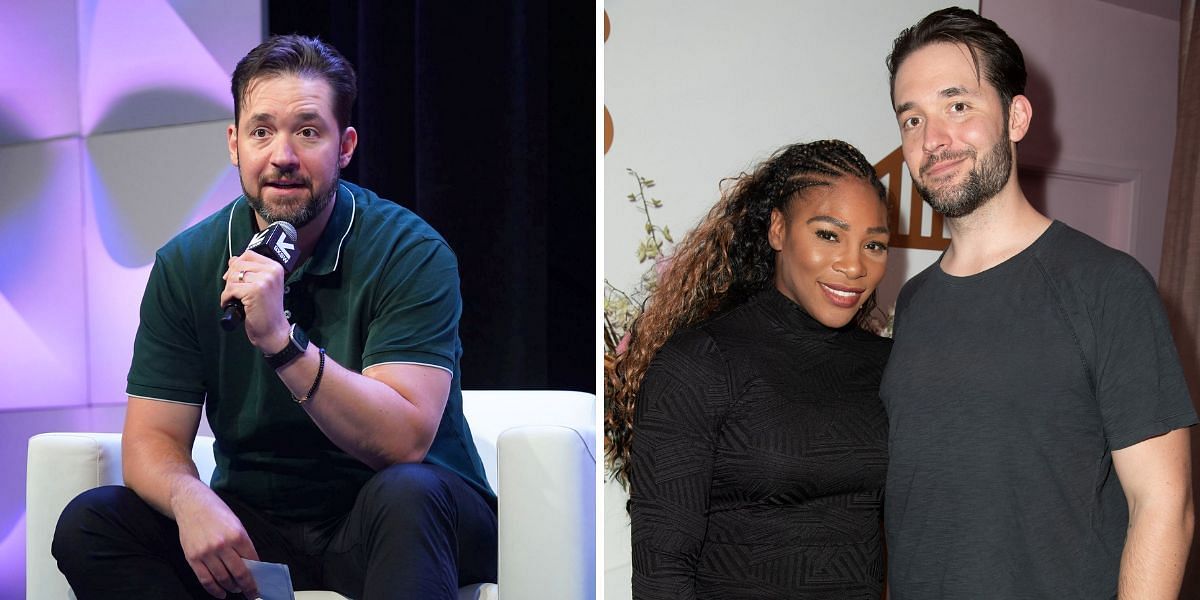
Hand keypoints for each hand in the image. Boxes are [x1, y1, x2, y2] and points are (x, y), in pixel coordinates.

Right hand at [172, 483, 260, 598]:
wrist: (192, 504)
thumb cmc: (216, 513)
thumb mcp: (236, 523)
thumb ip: (243, 544)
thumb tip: (251, 565)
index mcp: (238, 535)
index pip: (252, 561)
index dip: (257, 575)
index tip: (260, 584)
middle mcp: (223, 545)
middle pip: (239, 573)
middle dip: (248, 587)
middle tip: (252, 594)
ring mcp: (206, 552)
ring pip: (222, 579)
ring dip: (231, 588)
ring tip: (236, 590)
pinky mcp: (193, 558)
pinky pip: (205, 580)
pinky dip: (214, 590)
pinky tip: (221, 594)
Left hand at [220, 253, 289, 352]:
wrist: (273, 331)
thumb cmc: (266, 310)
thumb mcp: (262, 285)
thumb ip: (250, 271)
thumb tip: (232, 260)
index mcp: (275, 267)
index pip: (248, 254)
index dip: (236, 264)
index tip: (234, 277)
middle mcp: (272, 271)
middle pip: (238, 264)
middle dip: (230, 279)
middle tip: (234, 293)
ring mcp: (265, 280)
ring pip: (233, 276)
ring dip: (228, 290)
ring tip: (234, 299)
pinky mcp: (255, 291)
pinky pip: (230, 289)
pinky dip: (226, 298)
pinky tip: (232, 305)